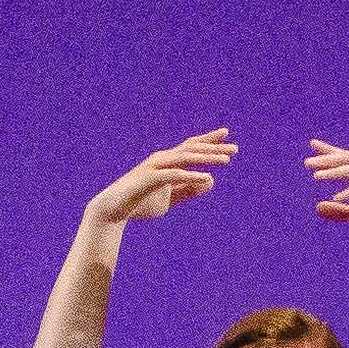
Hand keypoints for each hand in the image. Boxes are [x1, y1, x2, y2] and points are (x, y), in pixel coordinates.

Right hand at [88, 131, 234, 226]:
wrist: (113, 211)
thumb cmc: (140, 203)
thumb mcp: (170, 199)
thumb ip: (189, 190)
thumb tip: (211, 180)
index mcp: (167, 162)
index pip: (190, 147)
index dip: (208, 141)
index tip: (226, 136)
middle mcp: (161, 159)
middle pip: (191, 149)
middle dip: (213, 148)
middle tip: (235, 149)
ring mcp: (154, 167)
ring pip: (184, 158)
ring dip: (206, 158)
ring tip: (225, 160)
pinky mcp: (148, 179)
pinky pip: (173, 175)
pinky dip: (190, 176)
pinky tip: (206, 177)